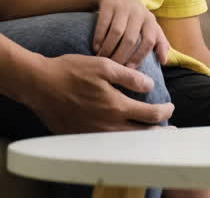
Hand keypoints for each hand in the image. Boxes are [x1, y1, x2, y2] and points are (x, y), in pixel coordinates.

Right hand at [26, 54, 174, 132]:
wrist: (39, 85)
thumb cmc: (70, 71)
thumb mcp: (102, 65)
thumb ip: (129, 77)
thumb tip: (149, 86)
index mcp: (116, 106)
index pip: (150, 115)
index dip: (164, 111)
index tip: (170, 107)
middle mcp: (108, 125)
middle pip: (142, 134)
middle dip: (159, 132)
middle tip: (170, 129)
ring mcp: (94, 134)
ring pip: (126, 142)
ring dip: (141, 138)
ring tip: (151, 135)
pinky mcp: (82, 137)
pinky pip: (107, 143)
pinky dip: (121, 142)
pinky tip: (124, 136)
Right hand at [93, 0, 169, 67]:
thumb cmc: (136, 15)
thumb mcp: (150, 25)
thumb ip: (159, 42)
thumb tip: (165, 61)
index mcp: (150, 20)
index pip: (149, 41)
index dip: (140, 56)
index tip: (131, 70)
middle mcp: (138, 13)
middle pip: (130, 39)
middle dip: (122, 56)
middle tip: (114, 68)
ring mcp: (123, 8)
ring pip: (116, 32)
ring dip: (109, 48)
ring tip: (103, 59)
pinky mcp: (108, 5)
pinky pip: (103, 24)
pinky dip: (99, 37)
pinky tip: (96, 48)